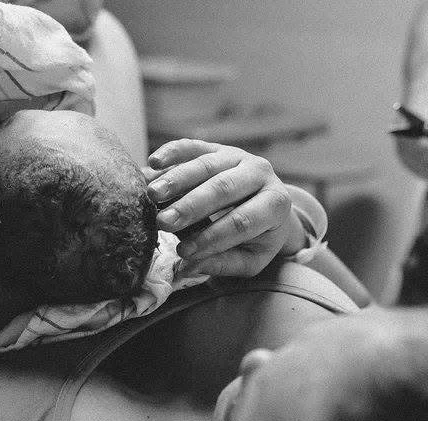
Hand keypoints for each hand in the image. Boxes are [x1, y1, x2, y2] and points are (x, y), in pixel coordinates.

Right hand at [144, 139, 295, 277]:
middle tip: (164, 222)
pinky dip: (172, 152)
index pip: (243, 221)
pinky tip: (153, 162)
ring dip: (176, 180)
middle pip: (223, 188)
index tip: (184, 251)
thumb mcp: (250, 259)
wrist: (266, 204)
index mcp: (275, 204)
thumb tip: (188, 267)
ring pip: (206, 165)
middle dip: (191, 206)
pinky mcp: (217, 148)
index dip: (212, 237)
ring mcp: (238, 156)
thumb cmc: (257, 237)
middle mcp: (261, 173)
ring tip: (152, 196)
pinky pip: (194, 147)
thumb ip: (222, 264)